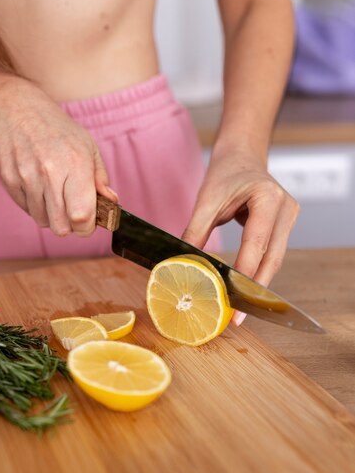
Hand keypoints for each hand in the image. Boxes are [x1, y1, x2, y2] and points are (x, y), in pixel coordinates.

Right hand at [0, 76, 116, 236]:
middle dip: (70, 225)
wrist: (15, 108)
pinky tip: (36, 185)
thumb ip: (100, 178)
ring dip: (51, 215)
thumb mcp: (87, 146)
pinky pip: (26, 210)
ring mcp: (27, 177)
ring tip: (52, 193)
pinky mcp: (9, 180)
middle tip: (71, 210)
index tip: (88, 221)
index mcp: (76, 165)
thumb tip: (111, 203)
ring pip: (43, 221)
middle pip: (62, 227)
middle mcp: (50, 173)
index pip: (82, 217)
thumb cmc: (56, 128)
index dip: (87, 227)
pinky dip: (34, 205)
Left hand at [182, 150, 299, 324]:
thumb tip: (182, 263)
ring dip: (257, 285)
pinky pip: (272, 255)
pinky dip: (258, 272)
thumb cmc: (225, 173)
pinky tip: (245, 289)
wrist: (242, 155)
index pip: (256, 246)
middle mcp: (286, 209)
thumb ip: (196, 231)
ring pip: (274, 261)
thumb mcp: (206, 200)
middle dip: (254, 290)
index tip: (231, 299)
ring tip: (240, 309)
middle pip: (272, 260)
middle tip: (237, 317)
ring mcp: (289, 218)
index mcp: (268, 199)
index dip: (244, 276)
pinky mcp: (285, 226)